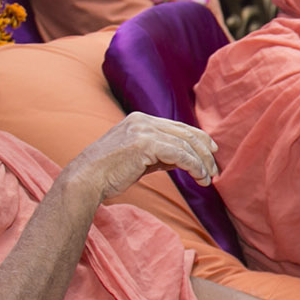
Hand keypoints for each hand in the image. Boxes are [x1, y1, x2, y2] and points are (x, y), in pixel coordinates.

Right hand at [63, 112, 217, 204]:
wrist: (85, 179)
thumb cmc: (108, 174)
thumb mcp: (138, 159)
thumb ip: (160, 155)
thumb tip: (185, 160)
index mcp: (140, 120)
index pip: (178, 127)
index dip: (198, 139)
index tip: (212, 152)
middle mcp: (143, 120)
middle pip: (186, 133)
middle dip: (204, 151)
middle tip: (214, 169)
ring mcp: (143, 130)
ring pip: (185, 144)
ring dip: (201, 163)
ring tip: (207, 179)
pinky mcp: (145, 144)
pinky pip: (179, 154)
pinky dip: (194, 166)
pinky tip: (199, 177)